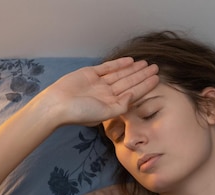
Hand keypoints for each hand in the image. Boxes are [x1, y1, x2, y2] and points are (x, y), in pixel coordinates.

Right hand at [43, 57, 158, 126]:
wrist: (58, 104)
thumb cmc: (80, 112)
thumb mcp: (105, 114)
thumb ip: (121, 106)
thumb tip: (133, 96)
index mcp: (111, 105)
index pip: (133, 94)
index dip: (145, 86)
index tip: (157, 80)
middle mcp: (107, 94)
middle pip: (129, 82)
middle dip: (142, 75)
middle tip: (156, 67)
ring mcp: (99, 83)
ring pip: (121, 74)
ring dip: (133, 69)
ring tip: (146, 63)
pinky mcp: (90, 73)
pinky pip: (107, 67)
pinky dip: (118, 64)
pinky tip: (130, 61)